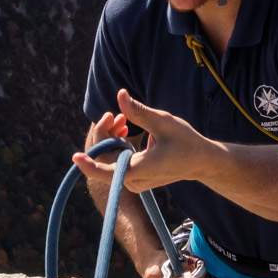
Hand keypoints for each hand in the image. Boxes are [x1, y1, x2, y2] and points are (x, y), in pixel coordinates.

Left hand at [72, 90, 210, 194]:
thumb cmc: (186, 141)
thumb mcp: (164, 122)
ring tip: (122, 121)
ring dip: (111, 139)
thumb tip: (119, 95)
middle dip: (105, 135)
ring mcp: (134, 182)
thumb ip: (139, 112)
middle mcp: (134, 181)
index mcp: (140, 171)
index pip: (108, 172)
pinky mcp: (135, 178)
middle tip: (113, 115)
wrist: (201, 161)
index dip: (90, 165)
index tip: (75, 156)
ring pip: (111, 160)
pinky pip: (118, 161)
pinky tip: (124, 130)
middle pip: (106, 159)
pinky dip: (118, 145)